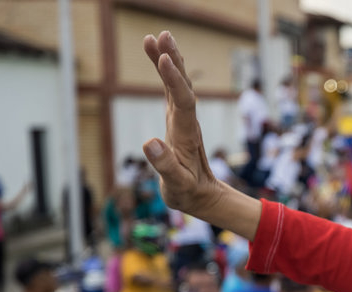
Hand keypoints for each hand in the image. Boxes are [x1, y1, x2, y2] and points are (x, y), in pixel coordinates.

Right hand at [142, 32, 223, 214]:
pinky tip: (158, 57)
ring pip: (177, 84)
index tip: (166, 59)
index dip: (174, 80)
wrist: (202, 196)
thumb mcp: (177, 184)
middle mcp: (186, 122)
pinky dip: (164, 73)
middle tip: (161, 36)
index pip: (182, 101)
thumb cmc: (188, 193)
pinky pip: (170, 90)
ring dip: (168, 60)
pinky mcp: (176, 120)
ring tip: (155, 37)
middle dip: (172, 60)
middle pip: (182, 85)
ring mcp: (182, 119)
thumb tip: (149, 142)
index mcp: (186, 134)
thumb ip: (165, 165)